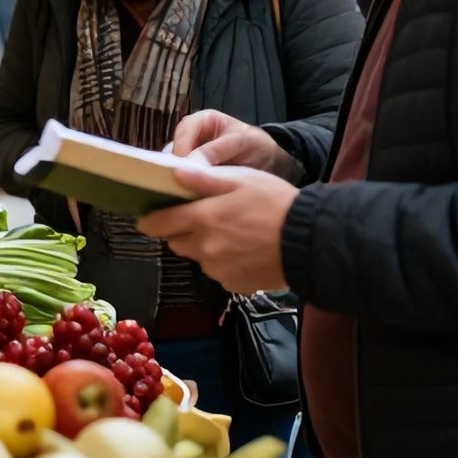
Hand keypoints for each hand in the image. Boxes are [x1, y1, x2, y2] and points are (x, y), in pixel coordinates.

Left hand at [136, 163, 296, 293]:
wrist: (311, 241)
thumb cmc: (275, 203)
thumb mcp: (240, 180)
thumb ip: (203, 179)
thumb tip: (172, 173)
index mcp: (202, 219)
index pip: (158, 224)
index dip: (149, 220)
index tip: (147, 217)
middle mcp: (204, 248)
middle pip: (176, 242)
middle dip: (181, 231)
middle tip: (202, 218)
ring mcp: (218, 270)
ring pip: (197, 257)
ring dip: (203, 246)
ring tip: (231, 233)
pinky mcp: (234, 284)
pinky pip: (218, 272)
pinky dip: (223, 262)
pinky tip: (244, 250)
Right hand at [172, 110, 301, 181]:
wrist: (270, 161)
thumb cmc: (255, 145)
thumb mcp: (240, 143)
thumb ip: (215, 151)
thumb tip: (190, 166)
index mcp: (201, 121)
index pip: (183, 131)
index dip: (180, 150)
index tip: (181, 170)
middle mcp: (191, 137)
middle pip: (173, 150)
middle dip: (175, 167)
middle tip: (179, 185)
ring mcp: (191, 156)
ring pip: (174, 166)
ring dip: (178, 180)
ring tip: (182, 194)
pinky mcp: (193, 173)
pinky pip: (183, 179)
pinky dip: (185, 188)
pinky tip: (188, 198)